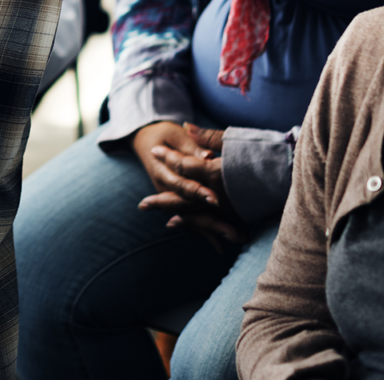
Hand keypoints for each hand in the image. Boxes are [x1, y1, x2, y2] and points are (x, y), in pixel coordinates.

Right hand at [131, 122, 242, 253]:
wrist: (146, 142)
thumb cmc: (164, 135)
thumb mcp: (175, 135)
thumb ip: (192, 146)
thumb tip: (208, 157)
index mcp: (162, 170)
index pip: (182, 184)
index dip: (198, 192)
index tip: (217, 200)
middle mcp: (167, 189)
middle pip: (190, 209)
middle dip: (213, 222)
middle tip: (235, 233)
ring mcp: (172, 199)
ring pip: (193, 219)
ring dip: (214, 231)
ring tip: (237, 239)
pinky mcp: (180, 204)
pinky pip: (193, 221)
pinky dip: (207, 234)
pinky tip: (221, 247)